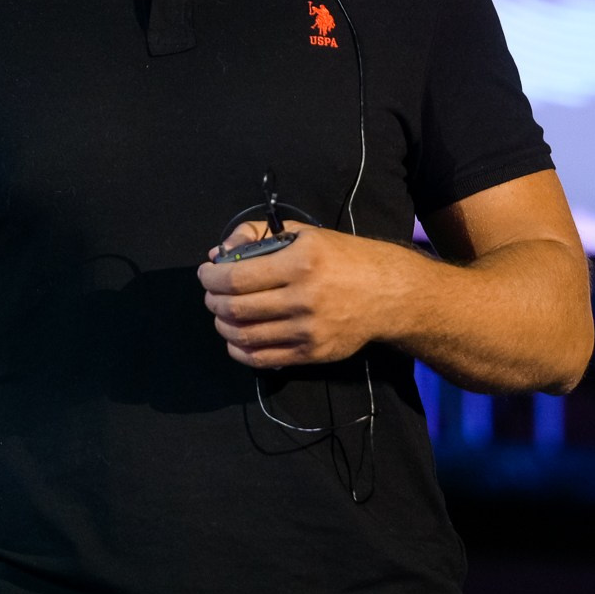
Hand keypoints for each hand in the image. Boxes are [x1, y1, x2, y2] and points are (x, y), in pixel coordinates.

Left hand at [196, 222, 395, 367]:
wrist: (388, 293)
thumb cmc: (344, 258)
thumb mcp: (305, 234)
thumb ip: (259, 236)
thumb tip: (220, 252)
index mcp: (301, 262)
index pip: (237, 277)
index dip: (212, 277)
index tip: (206, 273)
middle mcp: (303, 298)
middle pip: (236, 308)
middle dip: (213, 301)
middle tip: (212, 293)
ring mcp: (308, 330)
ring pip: (245, 336)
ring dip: (223, 324)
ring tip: (222, 313)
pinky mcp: (312, 354)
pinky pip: (262, 359)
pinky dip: (239, 350)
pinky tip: (236, 337)